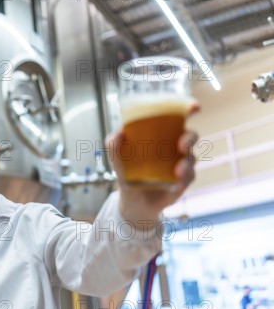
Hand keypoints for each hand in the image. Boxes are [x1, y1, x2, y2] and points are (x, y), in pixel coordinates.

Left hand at [106, 102, 199, 228]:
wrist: (131, 201)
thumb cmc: (127, 173)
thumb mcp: (117, 159)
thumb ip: (114, 145)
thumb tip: (119, 133)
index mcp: (163, 136)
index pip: (179, 119)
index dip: (189, 110)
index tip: (194, 107)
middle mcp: (175, 148)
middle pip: (191, 136)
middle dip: (189, 138)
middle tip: (181, 146)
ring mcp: (181, 165)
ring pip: (192, 159)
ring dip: (186, 164)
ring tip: (178, 171)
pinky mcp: (182, 182)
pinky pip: (189, 179)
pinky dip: (184, 180)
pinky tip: (177, 184)